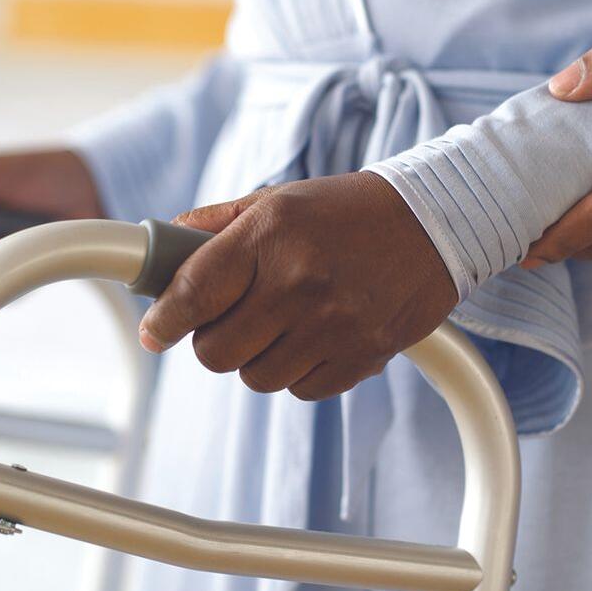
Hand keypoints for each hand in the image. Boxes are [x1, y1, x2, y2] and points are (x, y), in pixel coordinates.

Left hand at [138, 172, 456, 400]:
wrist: (436, 222)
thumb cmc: (348, 210)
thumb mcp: (278, 200)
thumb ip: (216, 224)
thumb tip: (163, 245)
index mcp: (270, 234)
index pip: (194, 293)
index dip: (165, 320)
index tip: (155, 332)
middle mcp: (299, 282)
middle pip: (217, 352)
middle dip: (213, 341)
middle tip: (231, 321)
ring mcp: (333, 324)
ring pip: (257, 377)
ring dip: (258, 358)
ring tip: (283, 325)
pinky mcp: (363, 355)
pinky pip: (302, 390)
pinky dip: (299, 372)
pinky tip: (316, 337)